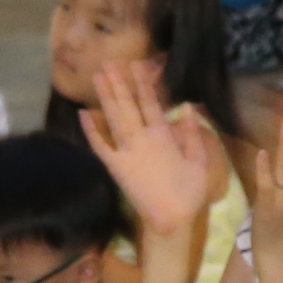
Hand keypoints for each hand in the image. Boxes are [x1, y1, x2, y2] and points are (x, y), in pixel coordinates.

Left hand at [82, 62, 214, 240]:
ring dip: (105, 97)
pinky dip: (91, 131)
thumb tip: (188, 106)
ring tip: (97, 77)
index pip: (150, 102)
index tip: (135, 65)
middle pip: (127, 105)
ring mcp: (126, 152)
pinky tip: (82, 115)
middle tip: (109, 62)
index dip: (142, 82)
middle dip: (118, 82)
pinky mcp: (115, 167)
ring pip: (113, 118)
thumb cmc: (189, 191)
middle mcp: (142, 139)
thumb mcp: (200, 161)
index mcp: (164, 135)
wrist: (170, 220)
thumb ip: (193, 133)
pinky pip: (100, 146)